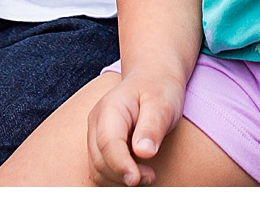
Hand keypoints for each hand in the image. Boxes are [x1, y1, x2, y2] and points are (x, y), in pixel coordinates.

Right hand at [87, 72, 185, 186]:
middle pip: (100, 161)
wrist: (152, 80)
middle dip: (123, 175)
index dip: (120, 165)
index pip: (108, 143)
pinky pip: (102, 170)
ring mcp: (95, 136)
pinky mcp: (100, 147)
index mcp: (110, 108)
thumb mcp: (163, 103)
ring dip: (120, 180)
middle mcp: (97, 123)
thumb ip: (153, 126)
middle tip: (152, 176)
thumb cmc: (159, 90)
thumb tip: (143, 152)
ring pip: (98, 170)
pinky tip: (138, 173)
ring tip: (148, 175)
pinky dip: (117, 178)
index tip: (136, 179)